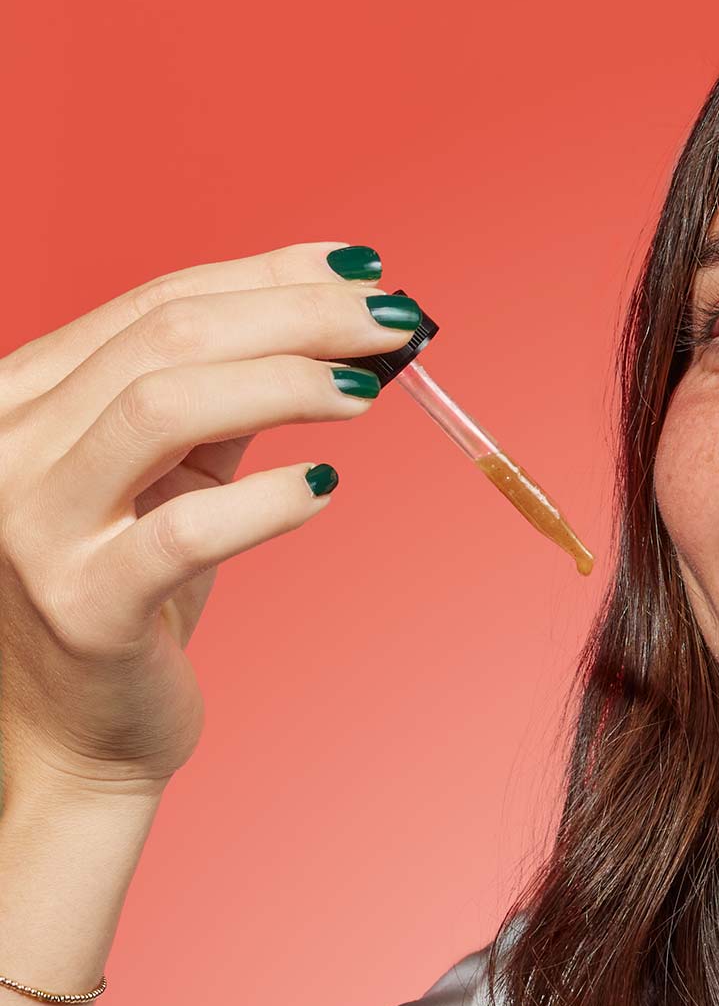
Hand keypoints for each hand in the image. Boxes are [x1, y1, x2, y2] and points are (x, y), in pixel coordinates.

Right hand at [0, 241, 404, 797]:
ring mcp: (33, 523)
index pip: (155, 304)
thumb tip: (333, 319)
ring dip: (285, 383)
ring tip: (373, 388)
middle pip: (167, 339)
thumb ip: (224, 405)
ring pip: (163, 406)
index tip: (363, 271)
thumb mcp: (167, 480)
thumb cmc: (129, 597)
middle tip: (393, 319)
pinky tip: (327, 488)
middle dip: (297, 316)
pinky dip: (266, 502)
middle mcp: (7, 445)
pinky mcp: (85, 604)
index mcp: (22, 396)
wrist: (79, 734)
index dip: (269, 278)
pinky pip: (184, 532)